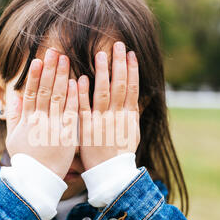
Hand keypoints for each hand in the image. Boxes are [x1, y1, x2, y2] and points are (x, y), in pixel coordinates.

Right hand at [5, 48, 78, 178]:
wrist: (38, 181)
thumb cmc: (26, 160)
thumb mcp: (12, 137)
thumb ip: (13, 116)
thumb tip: (12, 96)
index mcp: (26, 120)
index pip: (30, 93)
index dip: (35, 76)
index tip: (38, 60)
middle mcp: (39, 120)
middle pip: (45, 90)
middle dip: (50, 69)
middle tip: (54, 51)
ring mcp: (54, 127)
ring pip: (58, 97)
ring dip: (62, 76)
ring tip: (65, 59)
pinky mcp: (67, 135)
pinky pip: (71, 112)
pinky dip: (74, 96)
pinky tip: (77, 81)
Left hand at [78, 42, 139, 170]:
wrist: (110, 174)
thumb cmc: (120, 152)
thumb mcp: (132, 132)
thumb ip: (132, 113)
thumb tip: (139, 96)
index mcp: (129, 116)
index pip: (132, 88)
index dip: (132, 70)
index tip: (130, 54)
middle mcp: (117, 116)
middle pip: (120, 86)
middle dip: (119, 64)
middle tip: (118, 45)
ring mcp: (102, 122)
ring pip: (104, 93)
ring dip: (103, 73)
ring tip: (101, 54)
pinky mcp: (87, 129)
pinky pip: (85, 108)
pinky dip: (83, 93)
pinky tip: (81, 78)